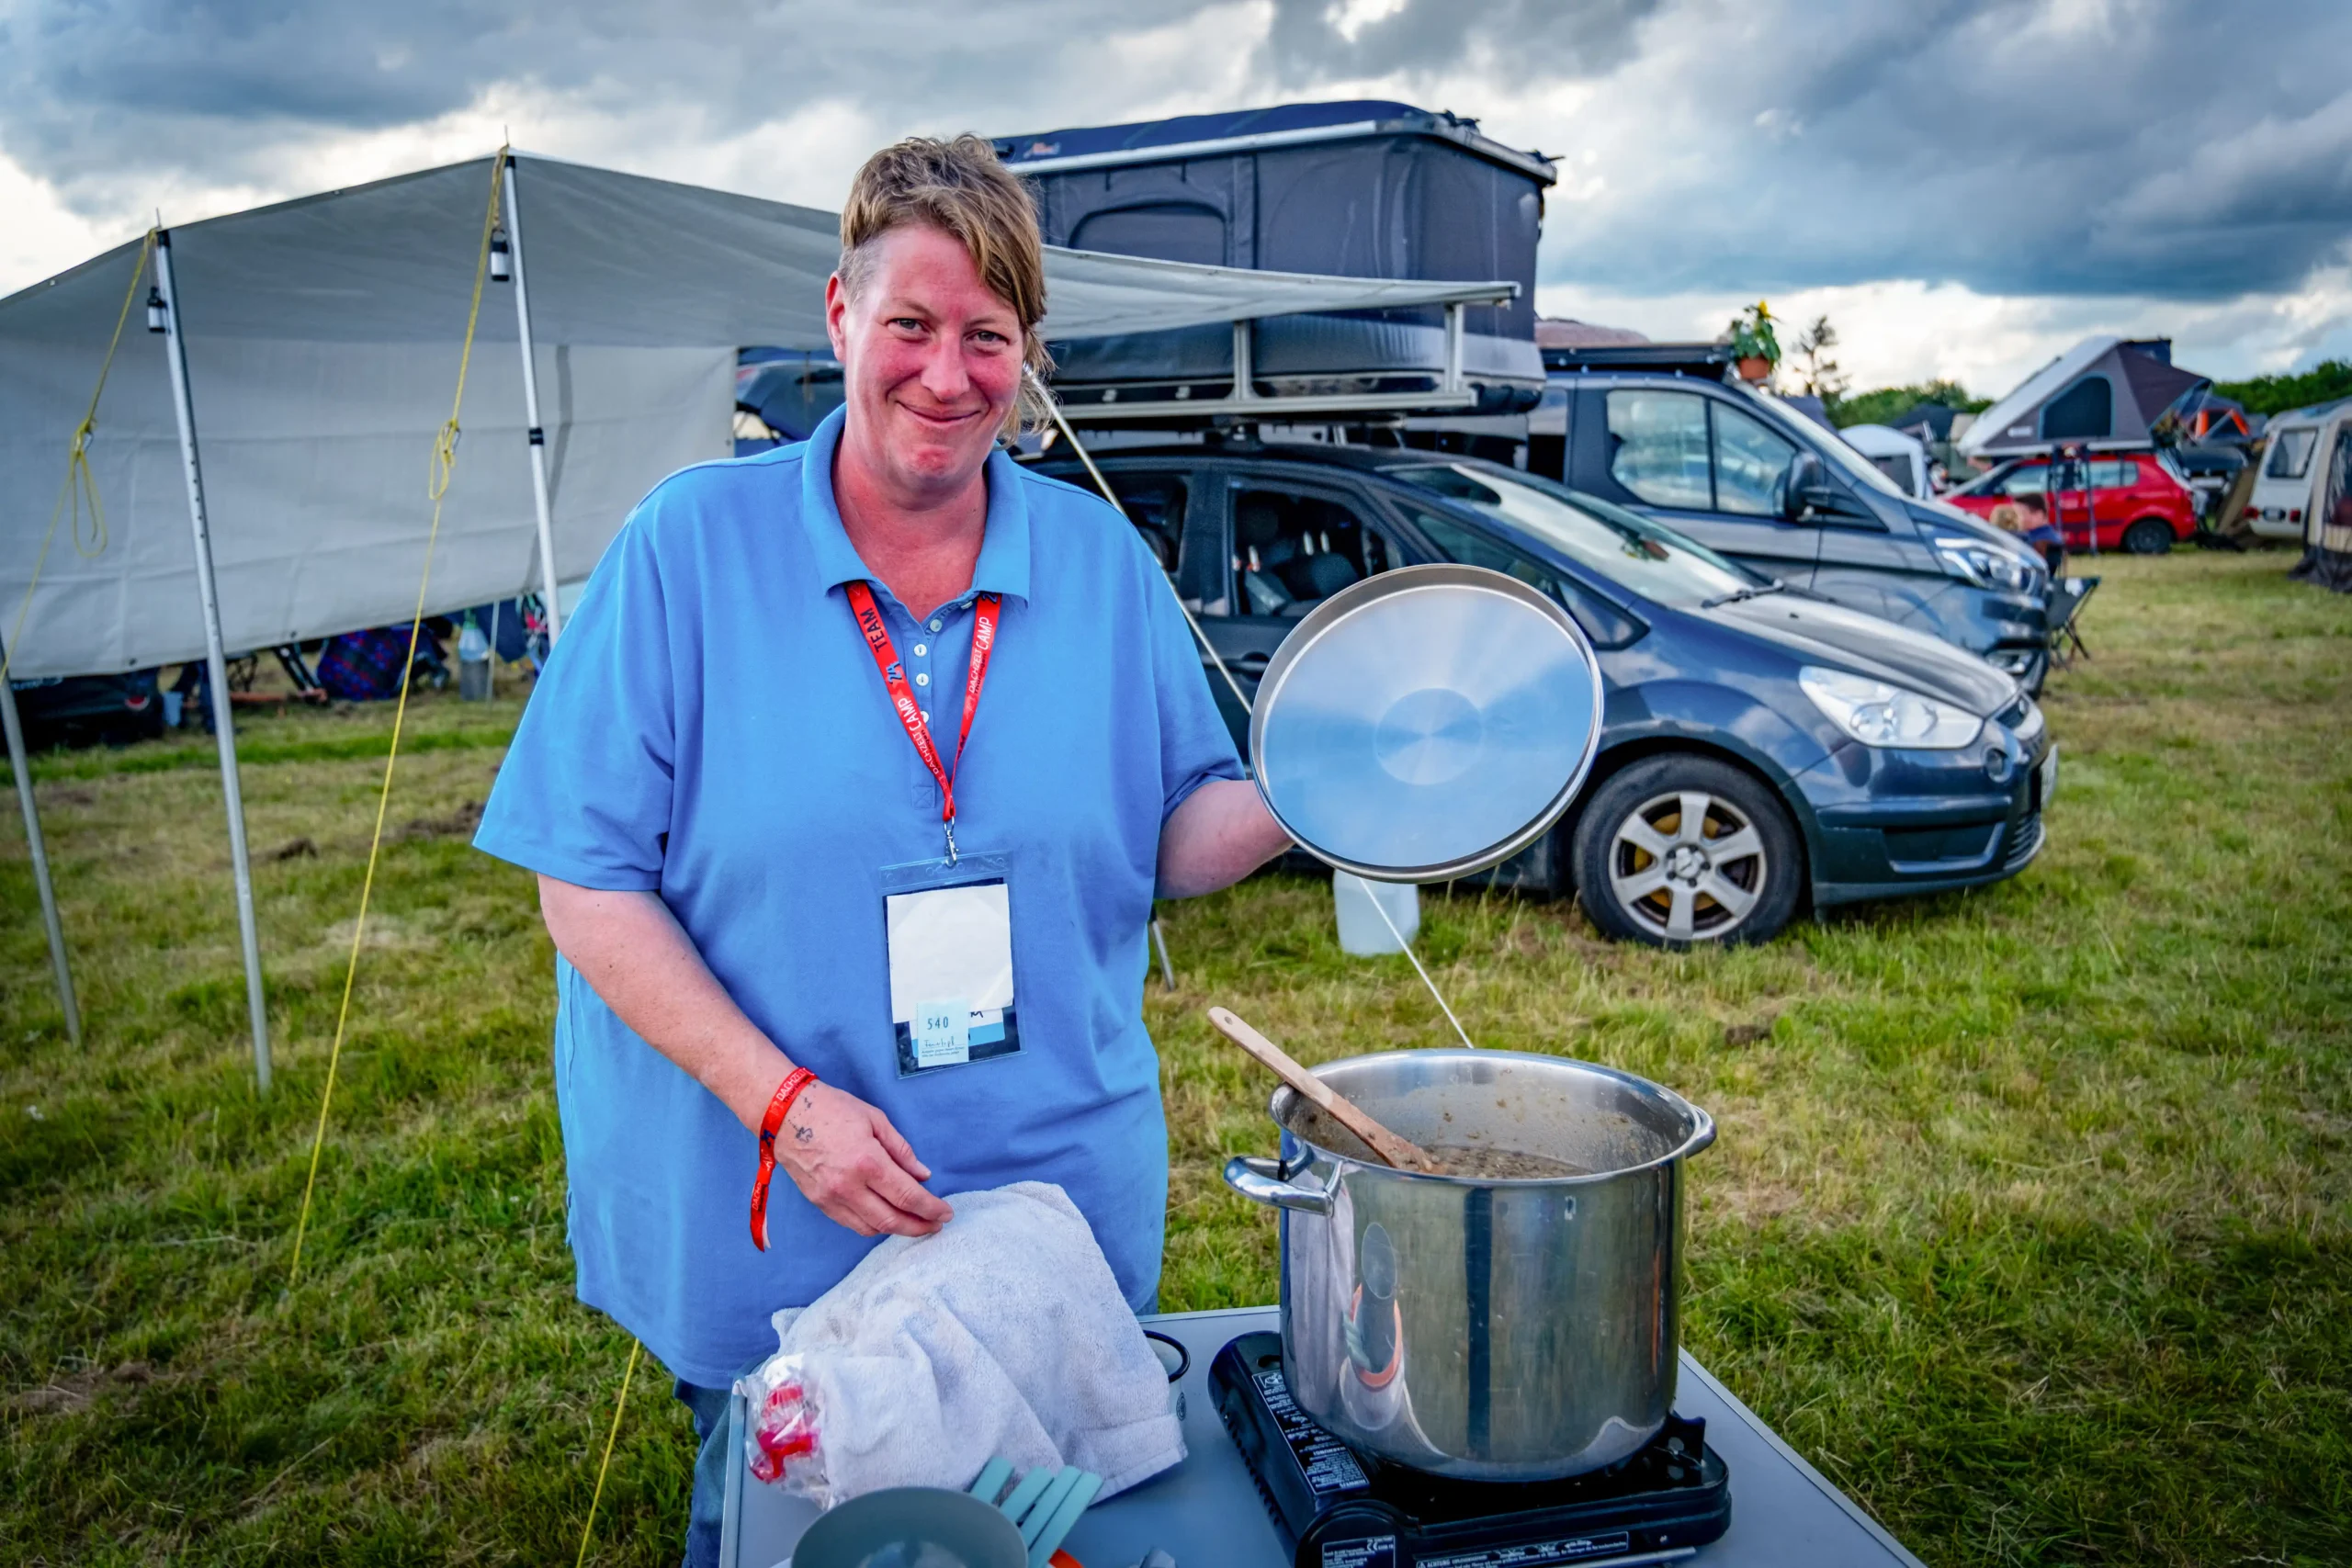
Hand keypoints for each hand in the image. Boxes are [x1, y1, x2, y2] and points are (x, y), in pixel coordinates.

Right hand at [777, 1081, 953, 1238]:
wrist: (785, 1114)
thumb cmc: (832, 1109)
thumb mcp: (875, 1119)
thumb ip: (901, 1150)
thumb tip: (923, 1175)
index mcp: (868, 1162)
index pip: (907, 1196)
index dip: (930, 1208)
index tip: (945, 1214)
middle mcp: (849, 1186)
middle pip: (891, 1221)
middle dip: (919, 1227)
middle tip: (935, 1226)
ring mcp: (831, 1198)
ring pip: (871, 1228)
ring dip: (896, 1230)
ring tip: (914, 1223)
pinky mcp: (819, 1203)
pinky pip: (851, 1224)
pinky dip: (873, 1226)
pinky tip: (885, 1218)